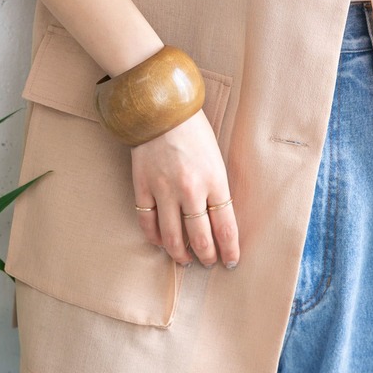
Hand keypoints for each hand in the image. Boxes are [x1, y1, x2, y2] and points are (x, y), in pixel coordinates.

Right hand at [131, 110, 239, 268]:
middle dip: (207, 256)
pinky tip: (160, 243)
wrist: (161, 110)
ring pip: (172, 236)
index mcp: (215, 181)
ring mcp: (164, 189)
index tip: (230, 262)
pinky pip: (147, 221)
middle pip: (200, 237)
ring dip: (180, 254)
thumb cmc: (194, 132)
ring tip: (185, 260)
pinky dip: (153, 237)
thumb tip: (216, 220)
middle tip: (209, 263)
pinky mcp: (142, 186)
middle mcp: (190, 189)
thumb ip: (217, 190)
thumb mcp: (216, 159)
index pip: (226, 227)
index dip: (229, 250)